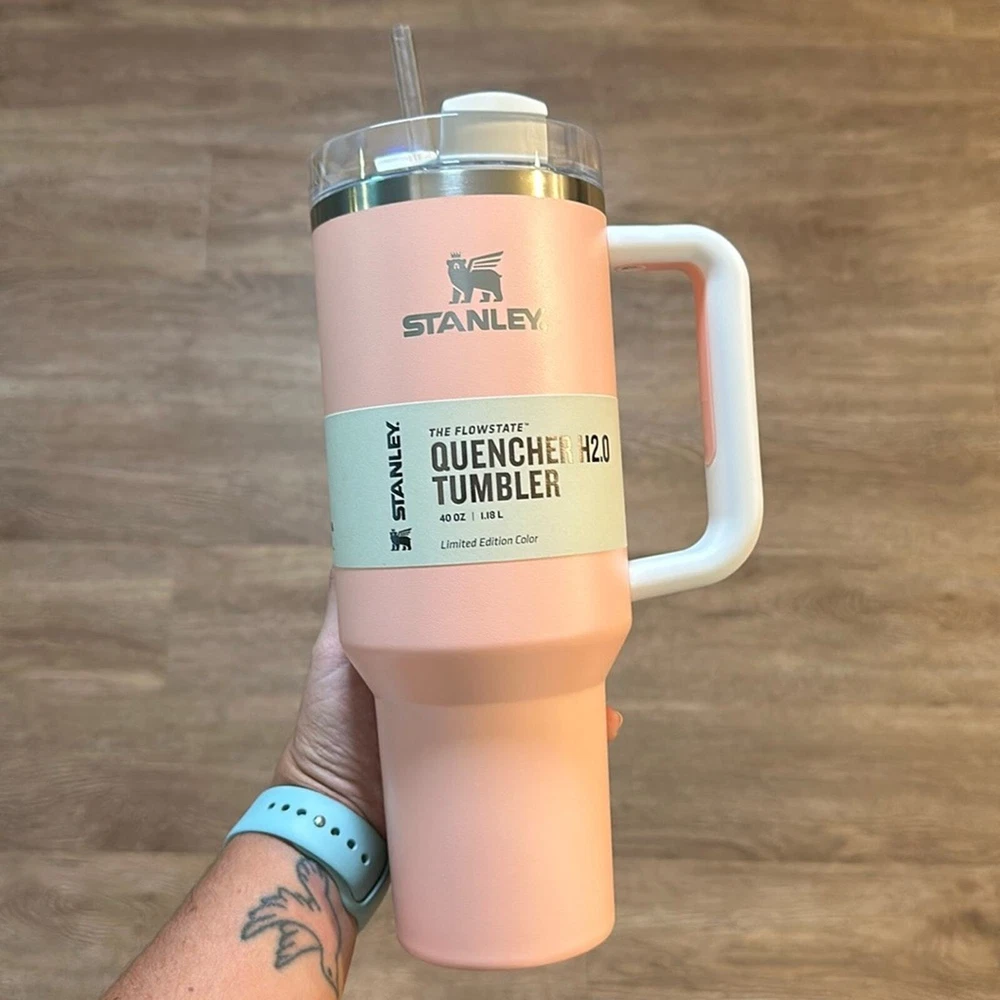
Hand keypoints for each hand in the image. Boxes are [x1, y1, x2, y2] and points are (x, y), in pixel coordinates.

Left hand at [275, 572, 624, 835]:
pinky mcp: (485, 767)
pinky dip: (568, 742)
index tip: (543, 578)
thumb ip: (347, 599)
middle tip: (583, 633)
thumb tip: (355, 530)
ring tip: (596, 691)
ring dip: (569, 694)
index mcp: (430, 652)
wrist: (339, 822)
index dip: (513, 601)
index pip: (482, 618)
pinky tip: (596, 729)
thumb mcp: (336, 650)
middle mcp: (458, 686)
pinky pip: (534, 750)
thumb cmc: (329, 730)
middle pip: (516, 658)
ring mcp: (475, 729)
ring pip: (532, 702)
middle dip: (553, 647)